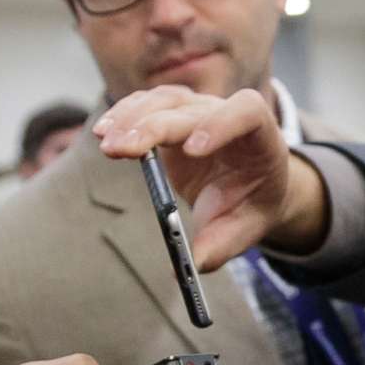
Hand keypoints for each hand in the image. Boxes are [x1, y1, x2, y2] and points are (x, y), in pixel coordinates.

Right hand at [96, 85, 330, 268]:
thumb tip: (196, 263)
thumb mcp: (246, 227)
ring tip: (107, 142)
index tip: (192, 150)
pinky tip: (104, 131)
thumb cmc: (252, 203)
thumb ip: (223, 245)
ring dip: (132, 118)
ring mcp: (198, 109)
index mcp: (260, 136)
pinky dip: (125, 115)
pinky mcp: (173, 113)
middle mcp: (227, 113)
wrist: (250, 186)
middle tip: (119, 150)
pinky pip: (148, 104)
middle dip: (153, 128)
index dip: (220, 125)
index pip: (246, 112)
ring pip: (164, 100)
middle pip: (190, 109)